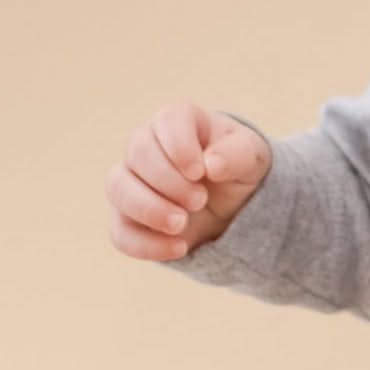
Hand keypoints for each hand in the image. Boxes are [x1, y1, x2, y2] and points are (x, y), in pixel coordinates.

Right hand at [105, 102, 272, 261]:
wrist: (233, 203)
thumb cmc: (238, 167)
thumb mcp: (252, 157)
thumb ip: (238, 154)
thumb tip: (211, 165)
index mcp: (179, 121)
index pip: (168, 120)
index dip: (179, 146)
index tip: (199, 172)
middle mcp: (146, 145)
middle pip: (137, 153)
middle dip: (169, 181)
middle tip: (200, 201)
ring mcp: (131, 181)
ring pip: (118, 188)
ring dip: (149, 209)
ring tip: (182, 224)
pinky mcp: (128, 218)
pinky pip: (120, 232)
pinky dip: (147, 244)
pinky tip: (180, 248)